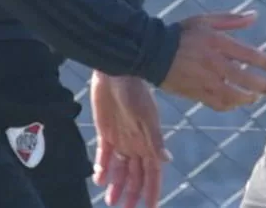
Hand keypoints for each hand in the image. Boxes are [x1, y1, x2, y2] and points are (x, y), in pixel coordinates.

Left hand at [91, 72, 168, 207]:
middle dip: (132, 194)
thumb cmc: (135, 92)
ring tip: (110, 202)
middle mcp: (136, 144)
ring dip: (116, 185)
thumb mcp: (146, 116)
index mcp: (149, 142)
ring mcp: (121, 139)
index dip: (152, 191)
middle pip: (135, 175)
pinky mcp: (105, 132)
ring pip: (119, 169)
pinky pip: (104, 155)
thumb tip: (167, 161)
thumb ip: (155, 140)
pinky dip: (101, 168)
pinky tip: (98, 179)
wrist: (115, 71)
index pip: (152, 173)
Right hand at [159, 12, 265, 111]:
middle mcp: (213, 63)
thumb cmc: (181, 33)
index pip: (249, 55)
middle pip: (245, 79)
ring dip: (249, 98)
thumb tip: (254, 16)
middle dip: (264, 85)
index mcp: (217, 43)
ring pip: (234, 95)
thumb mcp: (205, 20)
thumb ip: (231, 19)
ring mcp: (204, 80)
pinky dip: (231, 105)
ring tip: (258, 97)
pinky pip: (218, 104)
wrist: (152, 51)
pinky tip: (237, 102)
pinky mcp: (195, 93)